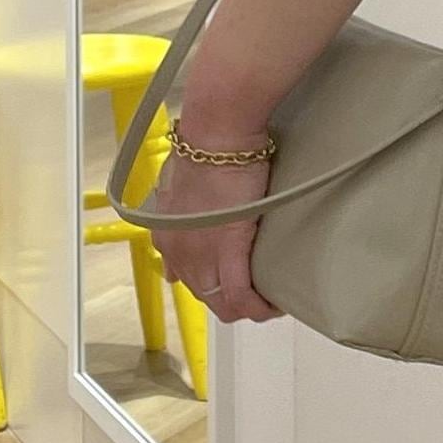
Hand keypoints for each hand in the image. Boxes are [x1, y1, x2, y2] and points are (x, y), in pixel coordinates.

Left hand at [151, 126, 283, 322]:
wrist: (216, 135)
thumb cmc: (204, 146)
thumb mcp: (182, 176)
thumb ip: (180, 197)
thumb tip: (182, 198)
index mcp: (168, 234)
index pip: (185, 276)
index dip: (209, 284)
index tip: (228, 282)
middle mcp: (178, 252)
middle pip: (206, 296)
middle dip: (232, 301)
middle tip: (259, 290)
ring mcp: (200, 255)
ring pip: (223, 303)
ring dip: (248, 307)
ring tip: (271, 298)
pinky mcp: (227, 250)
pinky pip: (241, 294)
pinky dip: (258, 306)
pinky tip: (275, 304)